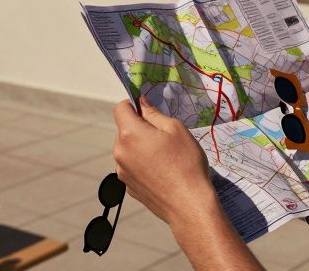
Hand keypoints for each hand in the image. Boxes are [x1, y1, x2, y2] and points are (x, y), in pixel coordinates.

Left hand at [112, 96, 215, 226]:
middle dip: (140, 127)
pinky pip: (131, 166)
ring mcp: (122, 172)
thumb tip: (141, 102)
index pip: (121, 108)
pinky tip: (161, 171)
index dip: (134, 104)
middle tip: (164, 136)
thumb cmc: (186, 163)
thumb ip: (154, 113)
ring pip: (128, 149)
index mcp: (129, 134)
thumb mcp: (175, 129)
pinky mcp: (128, 187)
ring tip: (165, 156)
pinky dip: (142, 163)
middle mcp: (120, 152)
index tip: (150, 110)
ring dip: (140, 146)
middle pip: (124, 129)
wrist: (188, 205)